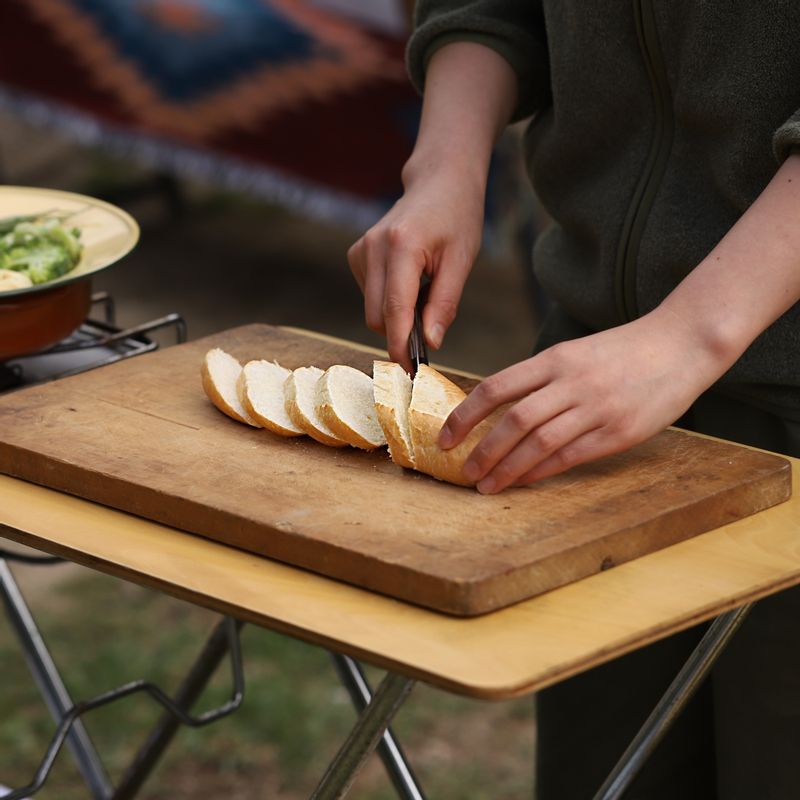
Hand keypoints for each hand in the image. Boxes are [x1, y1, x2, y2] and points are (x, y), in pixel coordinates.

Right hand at [347, 165, 484, 370]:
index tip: (410, 372)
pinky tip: (410, 281)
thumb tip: (430, 344)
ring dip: (397, 315)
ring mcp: (360, 250)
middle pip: (377, 316)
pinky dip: (389, 301)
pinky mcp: (356, 254)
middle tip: (431, 332)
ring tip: (426, 290)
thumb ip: (444, 304)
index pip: (394, 309)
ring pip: (372, 309)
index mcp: (401, 246)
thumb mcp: (462, 261)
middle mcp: (372, 247)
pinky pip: (370, 296)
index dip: (400, 345)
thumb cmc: (457, 218)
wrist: (439, 182)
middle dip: (401, 333)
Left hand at [438, 308, 723, 492]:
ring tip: (487, 485)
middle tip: (464, 472)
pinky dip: (542, 471)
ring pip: (539, 443)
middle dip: (483, 451)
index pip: (496, 388)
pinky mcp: (619, 431)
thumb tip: (501, 410)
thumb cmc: (623, 350)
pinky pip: (571, 456)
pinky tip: (525, 481)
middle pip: (513, 421)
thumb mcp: (575, 353)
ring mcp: (596, 408)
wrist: (681, 343)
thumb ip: (541, 378)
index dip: (465, 416)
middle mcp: (571, 382)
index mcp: (554, 359)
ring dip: (508, 468)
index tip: (445, 438)